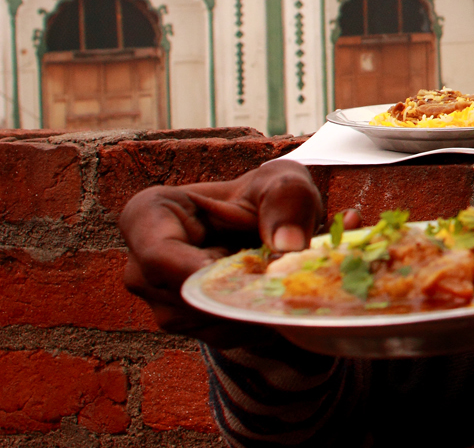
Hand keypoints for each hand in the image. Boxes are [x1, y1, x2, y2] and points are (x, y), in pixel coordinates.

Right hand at [119, 160, 361, 346]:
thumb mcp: (284, 183)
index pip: (160, 257)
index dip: (206, 271)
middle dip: (238, 291)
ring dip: (250, 307)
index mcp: (146, 217)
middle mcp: (141, 266)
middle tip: (281, 276)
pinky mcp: (188, 324)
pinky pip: (221, 335)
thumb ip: (288, 201)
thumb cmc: (270, 196)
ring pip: (204, 322)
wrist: (278, 225)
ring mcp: (160, 300)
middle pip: (183, 298)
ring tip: (277, 277)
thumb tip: (288, 245)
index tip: (253, 269)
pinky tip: (272, 295)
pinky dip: (255, 321)